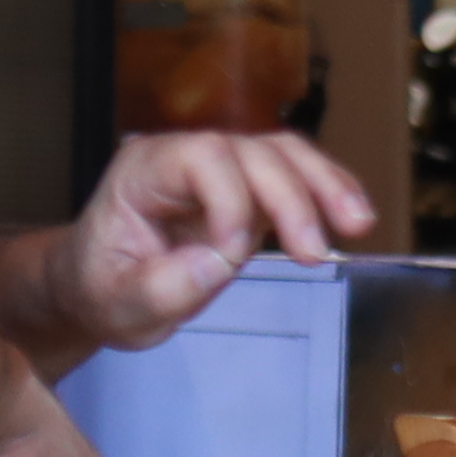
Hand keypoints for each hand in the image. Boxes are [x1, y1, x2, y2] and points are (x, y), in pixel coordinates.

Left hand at [41, 130, 374, 353]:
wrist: (97, 287)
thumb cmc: (100, 290)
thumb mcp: (115, 304)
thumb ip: (160, 286)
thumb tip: (219, 260)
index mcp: (143, 171)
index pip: (200, 158)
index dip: (229, 199)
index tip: (233, 256)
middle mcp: (184, 156)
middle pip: (251, 151)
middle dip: (290, 197)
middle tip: (314, 254)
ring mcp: (220, 170)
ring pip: (281, 154)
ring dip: (324, 184)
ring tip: (358, 224)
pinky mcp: (248, 191)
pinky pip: (294, 177)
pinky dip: (328, 192)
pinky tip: (354, 218)